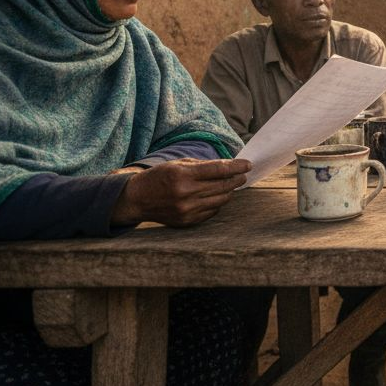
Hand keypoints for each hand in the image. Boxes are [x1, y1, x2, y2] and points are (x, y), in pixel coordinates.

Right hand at [111, 158, 250, 227]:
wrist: (137, 198)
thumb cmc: (159, 177)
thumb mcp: (178, 164)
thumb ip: (203, 165)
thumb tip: (229, 166)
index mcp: (183, 175)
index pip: (218, 170)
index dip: (236, 167)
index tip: (248, 164)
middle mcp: (186, 194)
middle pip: (223, 186)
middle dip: (236, 179)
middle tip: (242, 174)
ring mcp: (187, 210)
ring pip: (221, 200)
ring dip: (229, 191)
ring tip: (231, 184)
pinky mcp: (187, 221)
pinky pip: (212, 211)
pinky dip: (218, 202)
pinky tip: (217, 196)